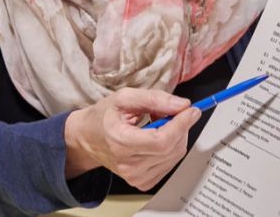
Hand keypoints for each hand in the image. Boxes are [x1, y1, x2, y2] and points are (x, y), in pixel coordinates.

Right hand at [64, 88, 201, 189]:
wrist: (88, 138)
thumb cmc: (104, 117)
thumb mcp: (125, 97)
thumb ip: (154, 99)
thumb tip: (182, 105)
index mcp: (120, 142)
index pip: (161, 140)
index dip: (181, 125)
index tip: (191, 110)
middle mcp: (128, 165)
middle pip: (171, 148)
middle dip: (179, 126)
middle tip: (168, 111)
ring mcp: (135, 177)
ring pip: (174, 155)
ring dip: (175, 136)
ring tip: (158, 123)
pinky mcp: (143, 182)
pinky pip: (170, 163)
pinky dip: (170, 148)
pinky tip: (157, 138)